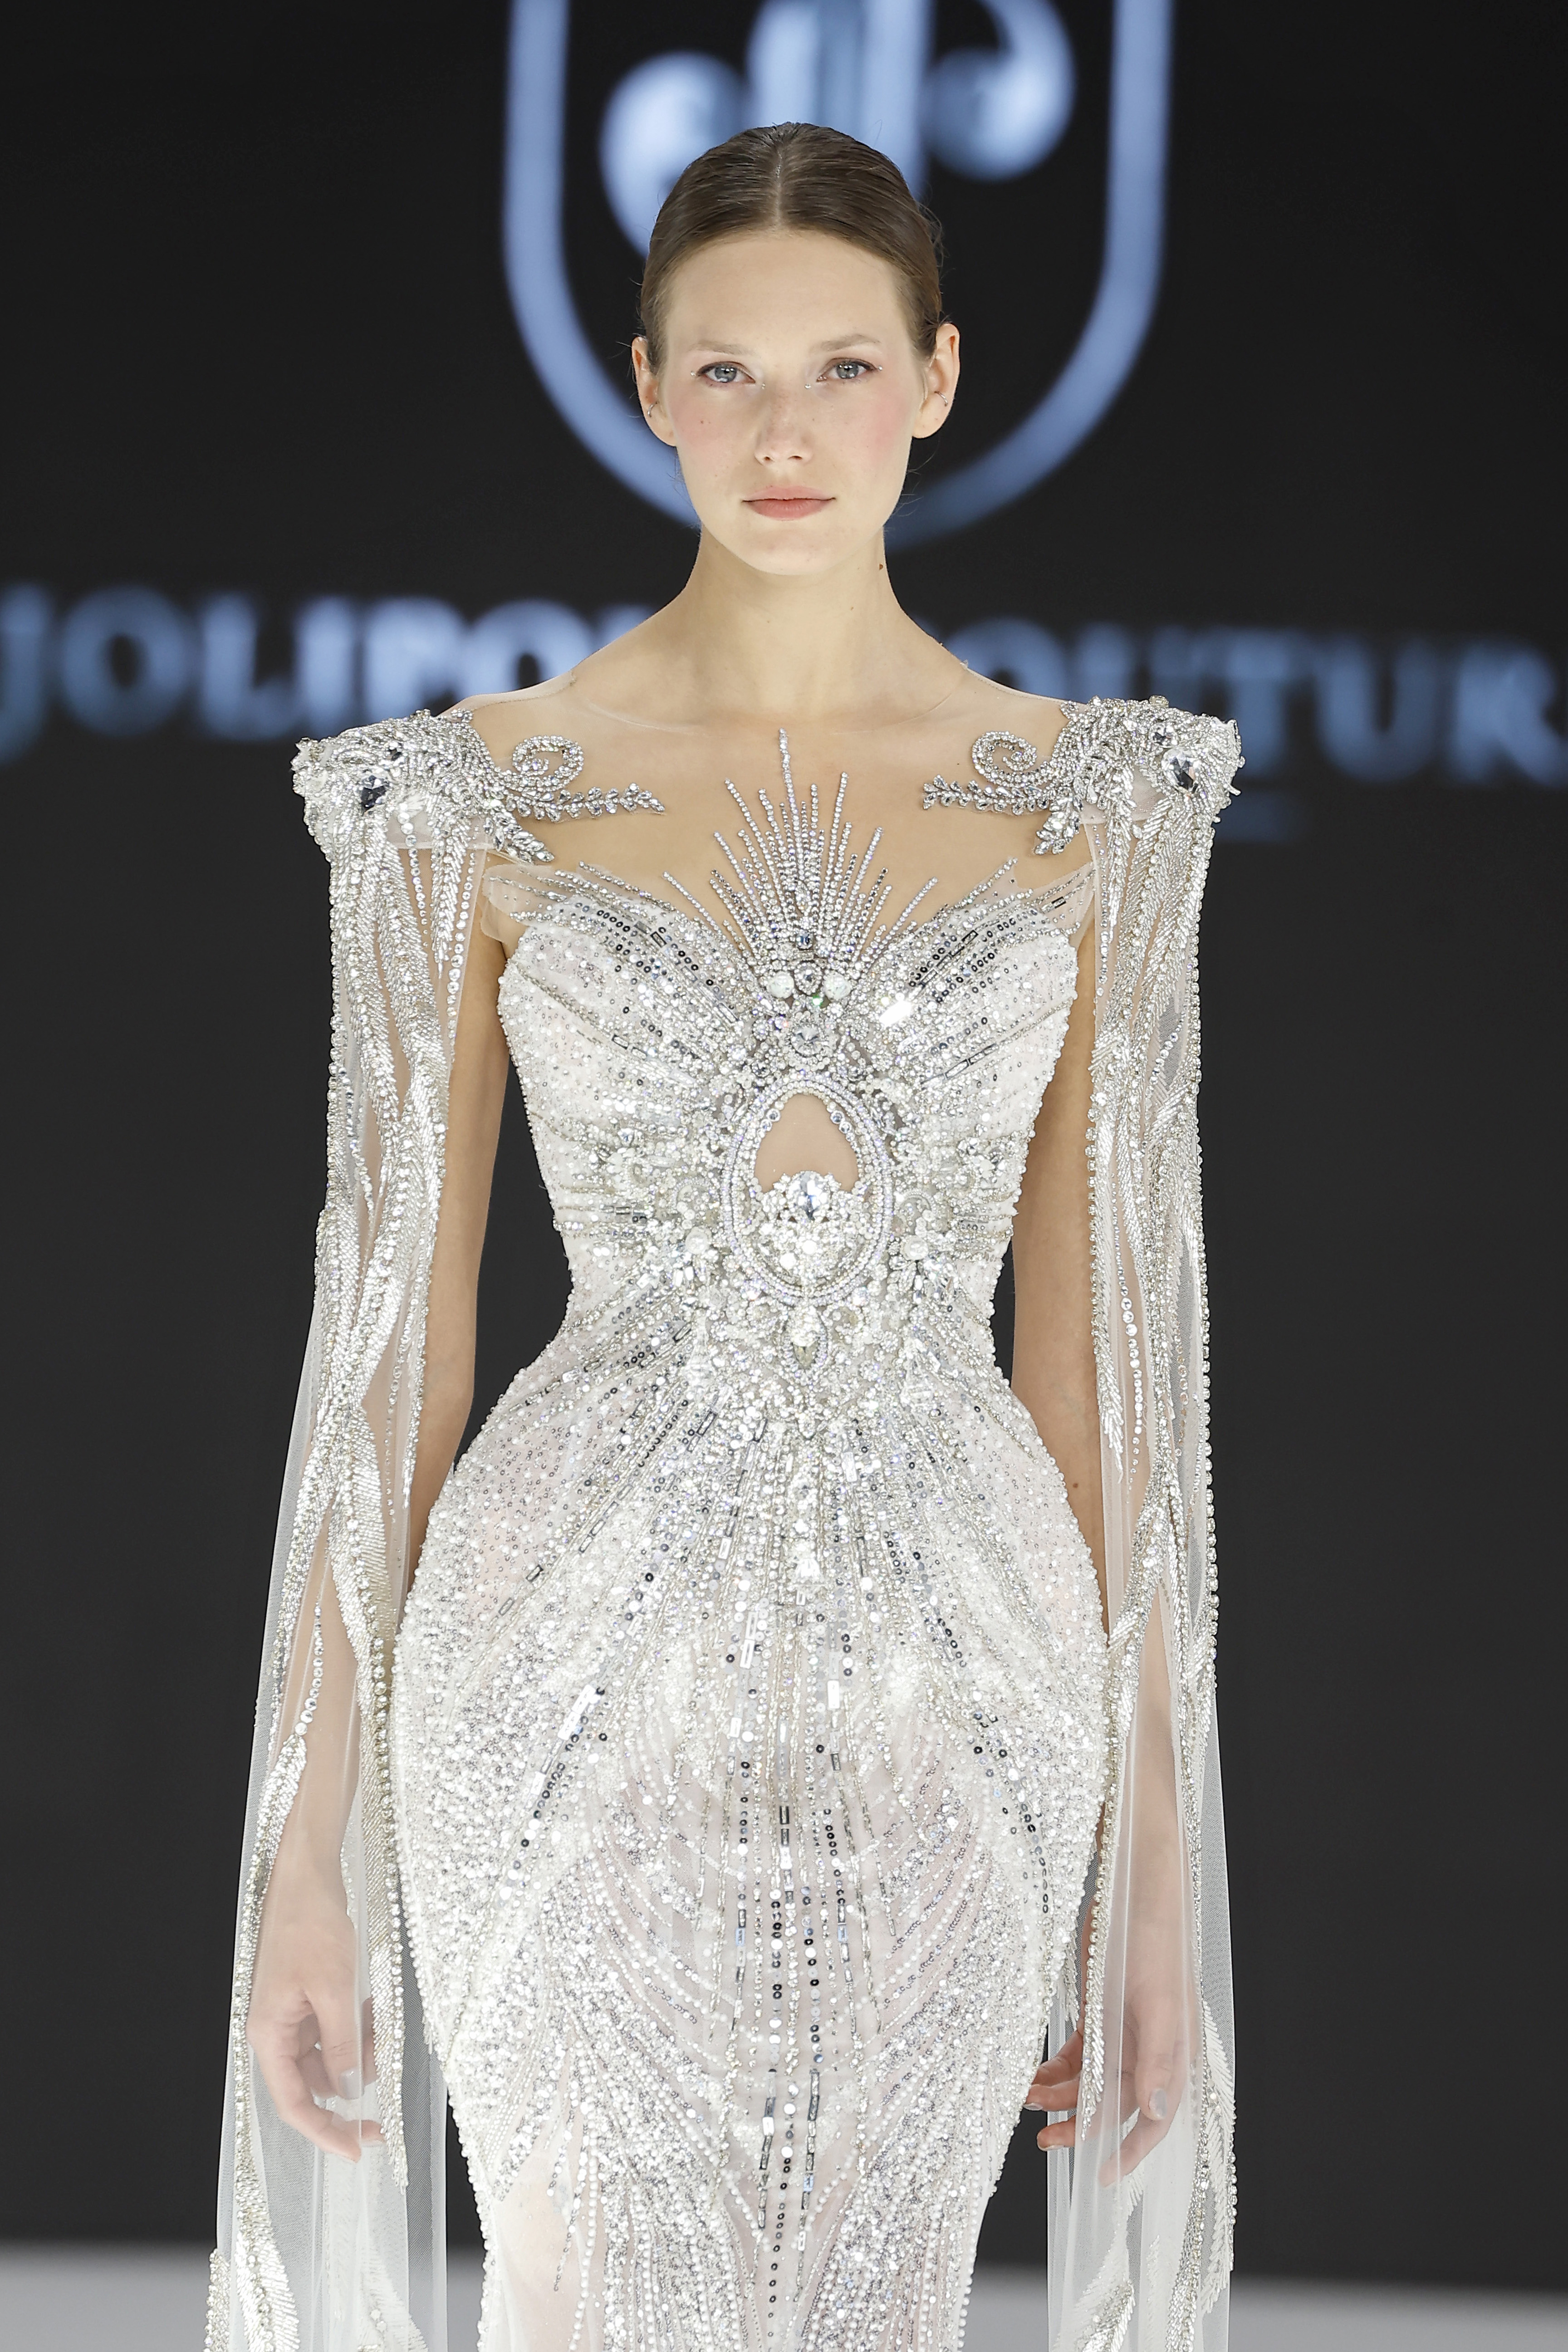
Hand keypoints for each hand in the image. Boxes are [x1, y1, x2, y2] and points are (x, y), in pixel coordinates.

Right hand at [247, 1859, 378, 2160]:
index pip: (293, 2102)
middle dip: (346, 2090)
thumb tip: (346, 2089)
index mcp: (270, 2034)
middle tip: (380, 2105)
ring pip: (325, 2056)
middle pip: (310, 2083)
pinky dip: (352, 2028)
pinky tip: (369, 2012)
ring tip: (378, 2033)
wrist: (308, 1878)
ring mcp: (290, 2013)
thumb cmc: (311, 1925)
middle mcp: (275, 2029)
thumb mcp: (334, 1988)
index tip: (356, 2148)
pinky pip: (330, 2029)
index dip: (323, 2132)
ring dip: (354, 2054)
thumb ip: (339, 2043)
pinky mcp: (305, 1997)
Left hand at [1022, 1876, 1192, 2182]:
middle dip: (1078, 2125)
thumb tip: (1154, 2112)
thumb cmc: (1154, 1943)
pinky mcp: (1100, 2015)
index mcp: (1172, 2056)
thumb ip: (1158, 2060)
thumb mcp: (1160, 2004)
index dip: (1131, 2151)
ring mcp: (1123, 2034)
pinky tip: (1031, 2074)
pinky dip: (1055, 2069)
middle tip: (1044, 2140)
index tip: (1103, 2176)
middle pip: (1112, 2104)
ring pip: (1089, 2082)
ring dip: (1059, 2095)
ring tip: (1026, 2099)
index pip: (1154, 2119)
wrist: (1135, 1891)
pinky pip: (1077, 2055)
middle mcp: (1148, 2052)